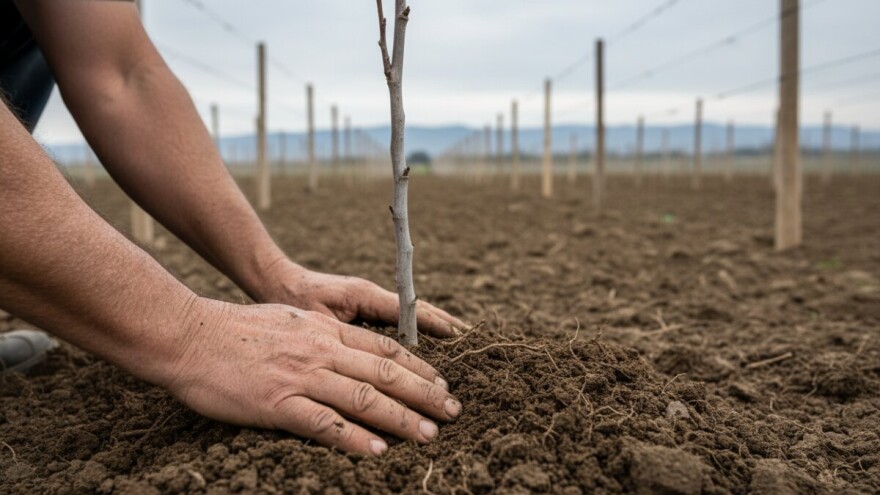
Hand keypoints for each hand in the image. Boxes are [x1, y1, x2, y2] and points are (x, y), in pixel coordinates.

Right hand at [165, 299, 460, 454]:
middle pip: (386, 372)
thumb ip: (319, 335)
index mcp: (324, 330)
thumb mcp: (288, 320)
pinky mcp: (277, 404)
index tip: (442, 384)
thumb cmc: (235, 330)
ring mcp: (301, 376)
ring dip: (402, 418)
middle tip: (453, 412)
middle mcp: (321, 350)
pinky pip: (325, 424)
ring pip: (364, 398)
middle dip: (425, 393)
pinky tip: (378, 451)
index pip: (384, 348)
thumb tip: (345, 351)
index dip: (419, 367)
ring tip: (429, 435)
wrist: (189, 336)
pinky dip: (355, 439)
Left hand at [259, 261, 466, 337]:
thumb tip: (376, 355)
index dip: (436, 324)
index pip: (410, 310)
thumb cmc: (291, 301)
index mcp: (365, 295)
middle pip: (419, 310)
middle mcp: (373, 295)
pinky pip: (399, 319)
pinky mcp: (366, 308)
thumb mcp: (316, 321)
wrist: (274, 282)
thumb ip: (345, 335)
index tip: (460, 336)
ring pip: (412, 314)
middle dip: (445, 325)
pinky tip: (428, 347)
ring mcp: (371, 301)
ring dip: (436, 327)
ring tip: (461, 342)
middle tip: (471, 341)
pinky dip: (419, 329)